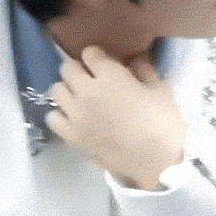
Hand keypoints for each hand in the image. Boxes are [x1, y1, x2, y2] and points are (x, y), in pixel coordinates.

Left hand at [46, 46, 186, 189]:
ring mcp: (76, 114)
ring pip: (56, 90)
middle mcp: (87, 91)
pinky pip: (52, 117)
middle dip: (80, 69)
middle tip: (93, 79)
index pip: (90, 53)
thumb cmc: (163, 124)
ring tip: (81, 98)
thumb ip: (145, 70)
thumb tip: (134, 58)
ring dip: (68, 89)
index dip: (99, 56)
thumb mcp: (162, 91)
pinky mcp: (71, 135)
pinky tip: (74, 117)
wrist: (156, 162)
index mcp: (111, 76)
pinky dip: (60, 114)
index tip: (107, 63)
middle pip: (67, 68)